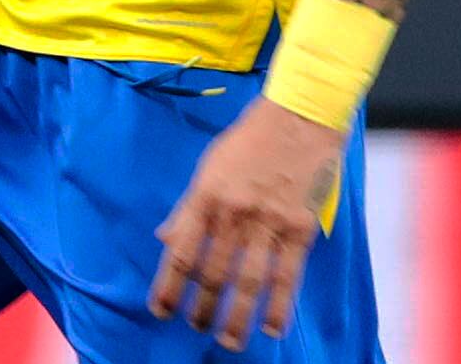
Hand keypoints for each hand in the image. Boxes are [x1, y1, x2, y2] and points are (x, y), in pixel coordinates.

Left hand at [149, 99, 345, 351]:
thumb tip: (164, 239)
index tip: (159, 311)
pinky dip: (279, 305)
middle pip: (213, 272)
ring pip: (248, 280)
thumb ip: (188, 208)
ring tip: (229, 341)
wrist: (297, 119)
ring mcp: (269, 223)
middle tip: (196, 329)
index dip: (168, 285)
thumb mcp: (207, 168)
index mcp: (205, 197)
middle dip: (202, 307)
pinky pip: (288, 275)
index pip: (180, 251)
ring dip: (237, 316)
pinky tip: (271, 327)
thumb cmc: (248, 141)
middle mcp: (233, 213)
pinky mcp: (301, 228)